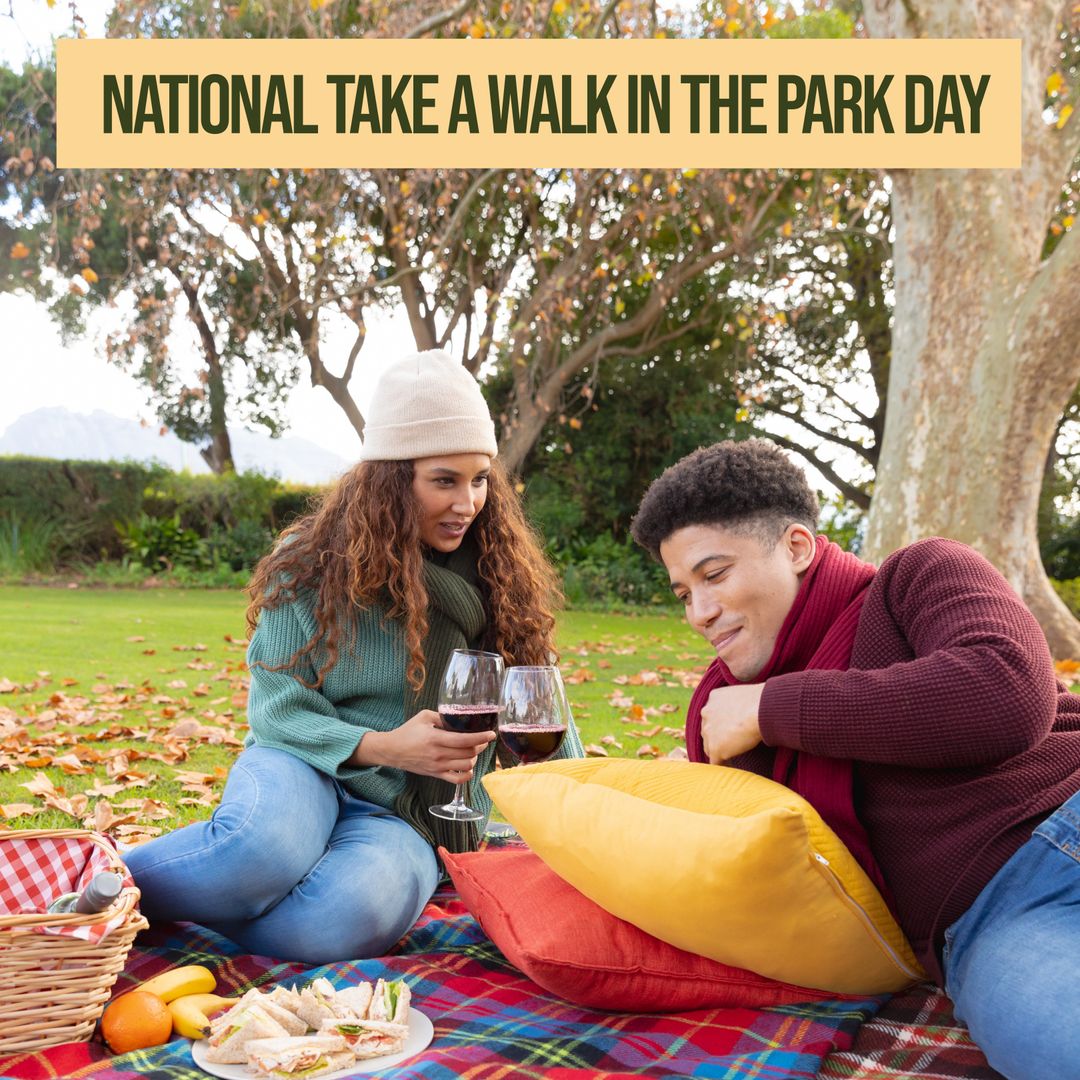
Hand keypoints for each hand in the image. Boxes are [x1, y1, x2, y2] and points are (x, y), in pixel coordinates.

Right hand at [349, 709, 495, 782]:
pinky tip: (468, 766)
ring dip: (474, 758)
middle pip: (468, 753)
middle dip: (480, 746)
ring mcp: (437, 767)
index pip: (465, 740)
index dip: (481, 737)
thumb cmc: (408, 731)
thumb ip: (442, 716)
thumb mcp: (424, 716)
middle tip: (483, 739)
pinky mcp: (436, 775)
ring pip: (466, 766)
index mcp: (436, 738)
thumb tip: (459, 716)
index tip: (491, 733)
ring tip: (473, 750)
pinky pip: (457, 780)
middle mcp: (438, 754)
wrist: (392, 750)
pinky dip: (467, 775)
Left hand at [701, 683, 764, 764]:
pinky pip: (715, 761)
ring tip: (732, 758)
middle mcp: (706, 713)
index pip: (713, 715)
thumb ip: (738, 705)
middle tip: (733, 743)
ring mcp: (708, 731)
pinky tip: (731, 768)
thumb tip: (747, 712)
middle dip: (718, 737)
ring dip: (720, 751)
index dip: (722, 724)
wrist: (763, 709)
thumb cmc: (763, 701)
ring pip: (709, 747)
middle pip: (708, 731)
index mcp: (714, 698)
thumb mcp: (744, 697)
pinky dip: (723, 765)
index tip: (732, 729)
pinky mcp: (715, 748)